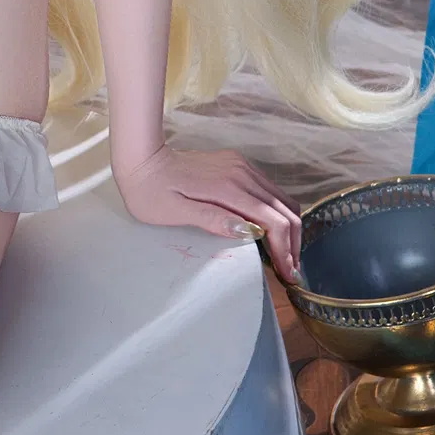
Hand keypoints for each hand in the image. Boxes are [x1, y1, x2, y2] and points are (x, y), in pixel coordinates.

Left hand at [114, 143, 301, 280]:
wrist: (141, 160)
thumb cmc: (151, 192)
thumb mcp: (174, 212)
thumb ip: (212, 219)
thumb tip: (249, 229)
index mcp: (228, 187)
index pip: (274, 221)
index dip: (285, 250)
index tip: (286, 274)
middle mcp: (242, 173)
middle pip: (286, 210)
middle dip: (293, 242)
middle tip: (289, 270)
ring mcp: (241, 166)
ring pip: (281, 200)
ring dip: (288, 228)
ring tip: (283, 256)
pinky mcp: (238, 165)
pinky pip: (268, 191)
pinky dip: (277, 213)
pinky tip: (269, 232)